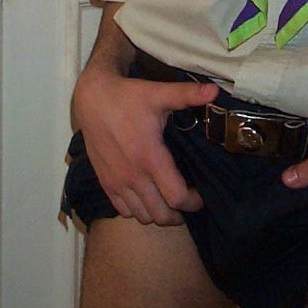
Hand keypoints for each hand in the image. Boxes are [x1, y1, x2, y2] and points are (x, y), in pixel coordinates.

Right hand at [73, 63, 218, 226]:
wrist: (93, 98)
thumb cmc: (128, 96)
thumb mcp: (159, 93)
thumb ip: (187, 95)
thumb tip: (215, 91)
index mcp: (150, 157)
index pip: (177, 197)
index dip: (194, 202)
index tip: (201, 195)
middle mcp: (133, 176)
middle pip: (161, 215)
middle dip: (179, 214)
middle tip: (188, 202)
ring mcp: (116, 182)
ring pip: (142, 217)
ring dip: (158, 213)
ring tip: (168, 200)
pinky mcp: (105, 182)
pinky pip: (123, 211)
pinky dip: (138, 210)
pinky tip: (146, 196)